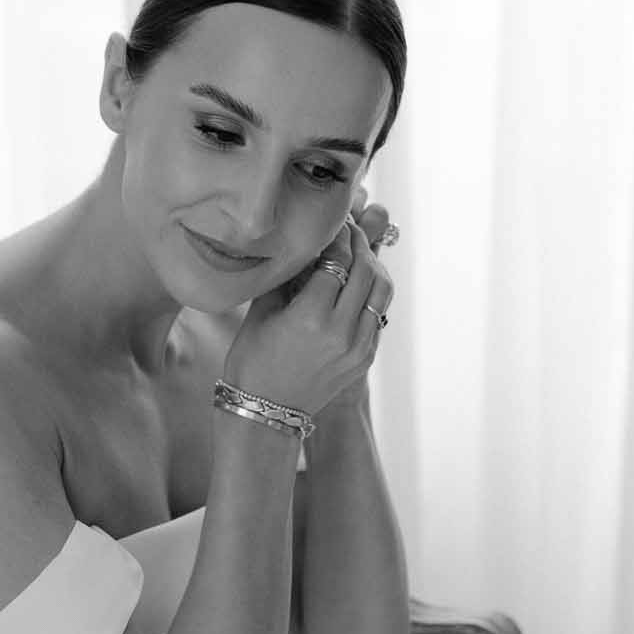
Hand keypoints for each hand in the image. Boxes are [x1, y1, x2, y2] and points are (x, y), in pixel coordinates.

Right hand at [220, 202, 394, 418]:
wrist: (265, 412)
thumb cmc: (252, 361)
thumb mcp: (261, 313)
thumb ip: (287, 276)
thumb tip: (304, 245)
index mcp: (311, 317)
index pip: (338, 260)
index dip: (339, 235)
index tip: (334, 222)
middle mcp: (340, 332)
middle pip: (365, 270)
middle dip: (358, 243)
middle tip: (349, 229)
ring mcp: (357, 348)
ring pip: (381, 292)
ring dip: (373, 267)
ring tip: (358, 254)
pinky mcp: (364, 359)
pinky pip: (377, 316)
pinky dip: (372, 294)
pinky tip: (358, 285)